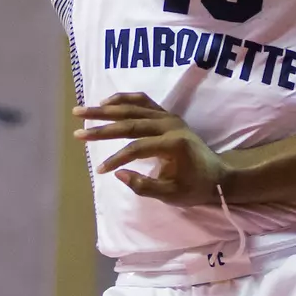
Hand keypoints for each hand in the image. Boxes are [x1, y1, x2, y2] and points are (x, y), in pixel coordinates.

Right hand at [73, 93, 226, 205]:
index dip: (117, 158)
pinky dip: (124, 100)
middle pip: (131, 122)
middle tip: (78, 131)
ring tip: (84, 111)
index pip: (137, 147)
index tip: (100, 170)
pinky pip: (144, 101)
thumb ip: (144, 186)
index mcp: (174, 144)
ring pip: (134, 108)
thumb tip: (118, 174)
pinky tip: (107, 102)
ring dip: (107, 109)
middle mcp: (171, 124)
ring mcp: (169, 117)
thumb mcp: (171, 195)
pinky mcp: (168, 115)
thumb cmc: (195, 188)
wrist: (218, 175)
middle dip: (102, 127)